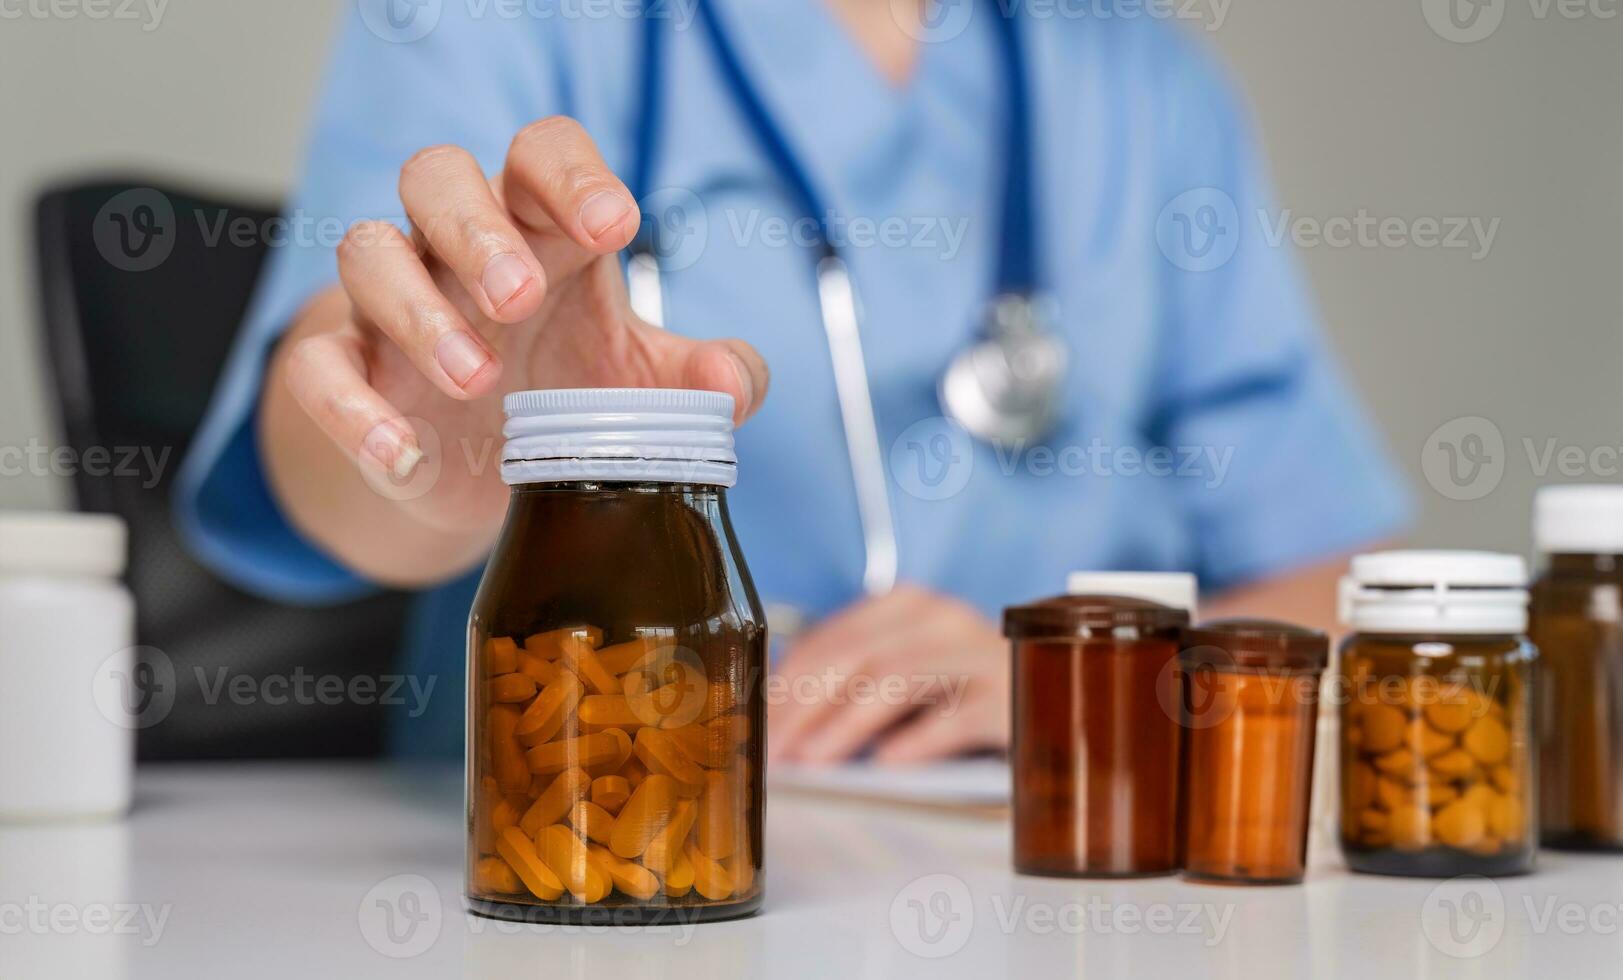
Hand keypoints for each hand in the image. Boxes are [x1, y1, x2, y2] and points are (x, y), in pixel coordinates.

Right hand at [283, 117, 768, 536]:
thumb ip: (702, 377)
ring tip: (478, 381)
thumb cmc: (565, 393)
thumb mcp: (645, 385)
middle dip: (477, 231)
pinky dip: (352, 410)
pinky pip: (316, 367)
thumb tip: (733, 384)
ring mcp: (389, 307)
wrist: (479, 471)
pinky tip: (406, 456)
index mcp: (539, 229)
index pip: (542, 155)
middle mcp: (455, 250)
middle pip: (436, 178)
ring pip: (367, 252)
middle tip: (521, 300)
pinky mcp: (348, 374)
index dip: (572, 176)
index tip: (614, 226)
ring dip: (417, 311)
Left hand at [767, 585, 1008, 765]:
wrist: (1064, 700)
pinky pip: (957, 715)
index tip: (758, 726)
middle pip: (855, 655)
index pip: (830, 638)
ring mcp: (980, 654)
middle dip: (804, 707)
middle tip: (775, 753)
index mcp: (908, 606)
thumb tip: (783, 723)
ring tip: (815, 761)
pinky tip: (885, 764)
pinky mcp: (1013, 696)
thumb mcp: (908, 677)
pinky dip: (917, 739)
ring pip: (897, 678)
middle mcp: (943, 619)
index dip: (786, 684)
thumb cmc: (968, 694)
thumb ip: (855, 683)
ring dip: (846, 724)